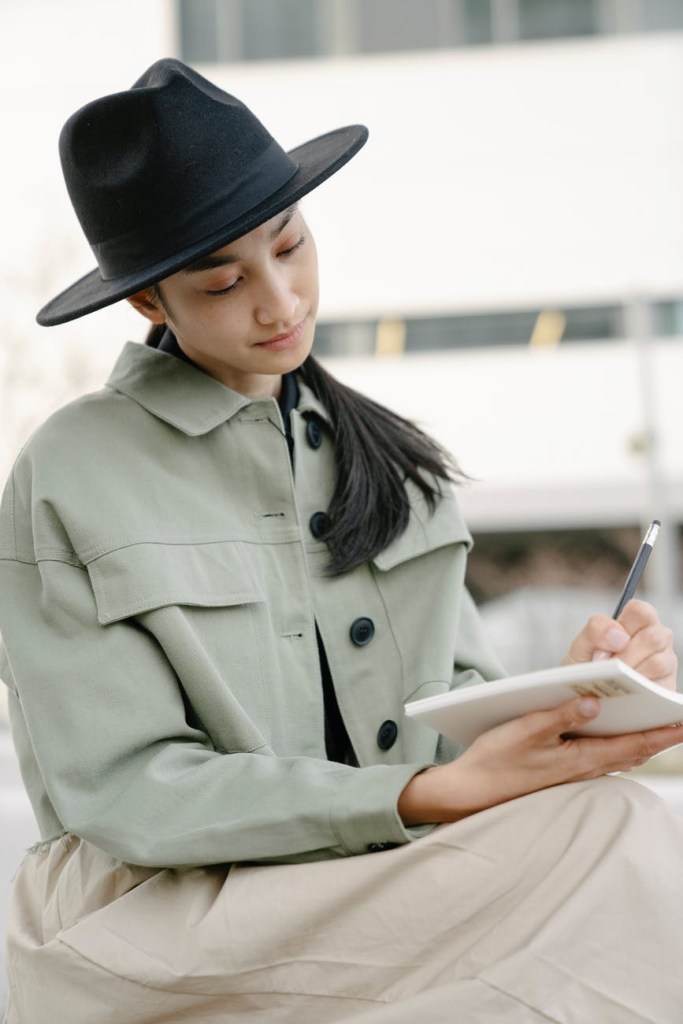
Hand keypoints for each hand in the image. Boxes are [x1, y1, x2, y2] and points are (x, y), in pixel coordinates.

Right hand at [398, 695, 682, 825]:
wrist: (472, 792)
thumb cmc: (496, 760)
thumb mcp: (525, 731)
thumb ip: (561, 716)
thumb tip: (594, 700)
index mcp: (581, 759)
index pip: (634, 745)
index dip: (662, 733)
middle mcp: (585, 770)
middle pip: (634, 752)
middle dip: (659, 737)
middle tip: (681, 721)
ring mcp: (575, 774)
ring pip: (622, 757)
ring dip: (642, 742)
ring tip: (660, 727)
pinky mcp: (565, 773)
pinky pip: (606, 760)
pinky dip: (622, 747)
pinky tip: (619, 738)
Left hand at [563, 598, 677, 690]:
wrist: (584, 695)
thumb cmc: (585, 666)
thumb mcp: (581, 646)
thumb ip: (595, 632)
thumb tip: (618, 640)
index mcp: (634, 622)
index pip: (640, 611)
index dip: (626, 626)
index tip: (612, 644)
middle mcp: (655, 639)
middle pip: (653, 637)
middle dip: (627, 656)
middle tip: (609, 669)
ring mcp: (665, 663)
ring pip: (658, 663)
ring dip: (632, 675)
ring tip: (614, 684)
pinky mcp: (667, 687)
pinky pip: (660, 688)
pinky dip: (641, 692)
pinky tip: (625, 696)